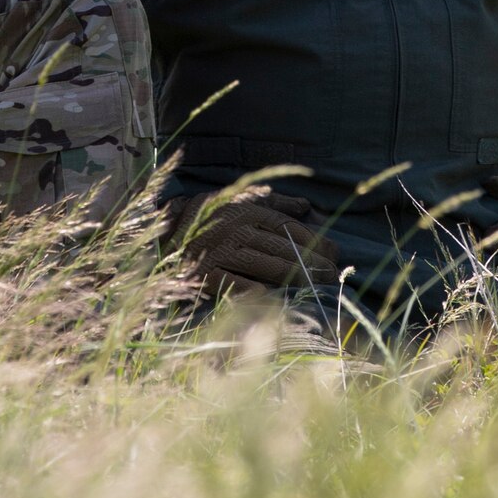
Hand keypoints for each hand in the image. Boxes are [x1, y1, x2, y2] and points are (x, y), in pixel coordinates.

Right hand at [164, 186, 341, 295]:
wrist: (162, 233)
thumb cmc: (208, 217)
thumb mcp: (237, 200)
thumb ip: (272, 202)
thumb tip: (305, 204)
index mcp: (244, 210)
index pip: (286, 226)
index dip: (313, 239)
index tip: (335, 252)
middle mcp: (234, 229)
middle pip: (281, 247)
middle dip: (311, 261)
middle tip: (332, 273)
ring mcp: (220, 252)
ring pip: (264, 265)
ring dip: (293, 276)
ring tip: (315, 285)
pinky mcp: (205, 273)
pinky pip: (233, 283)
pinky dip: (250, 290)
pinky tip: (271, 297)